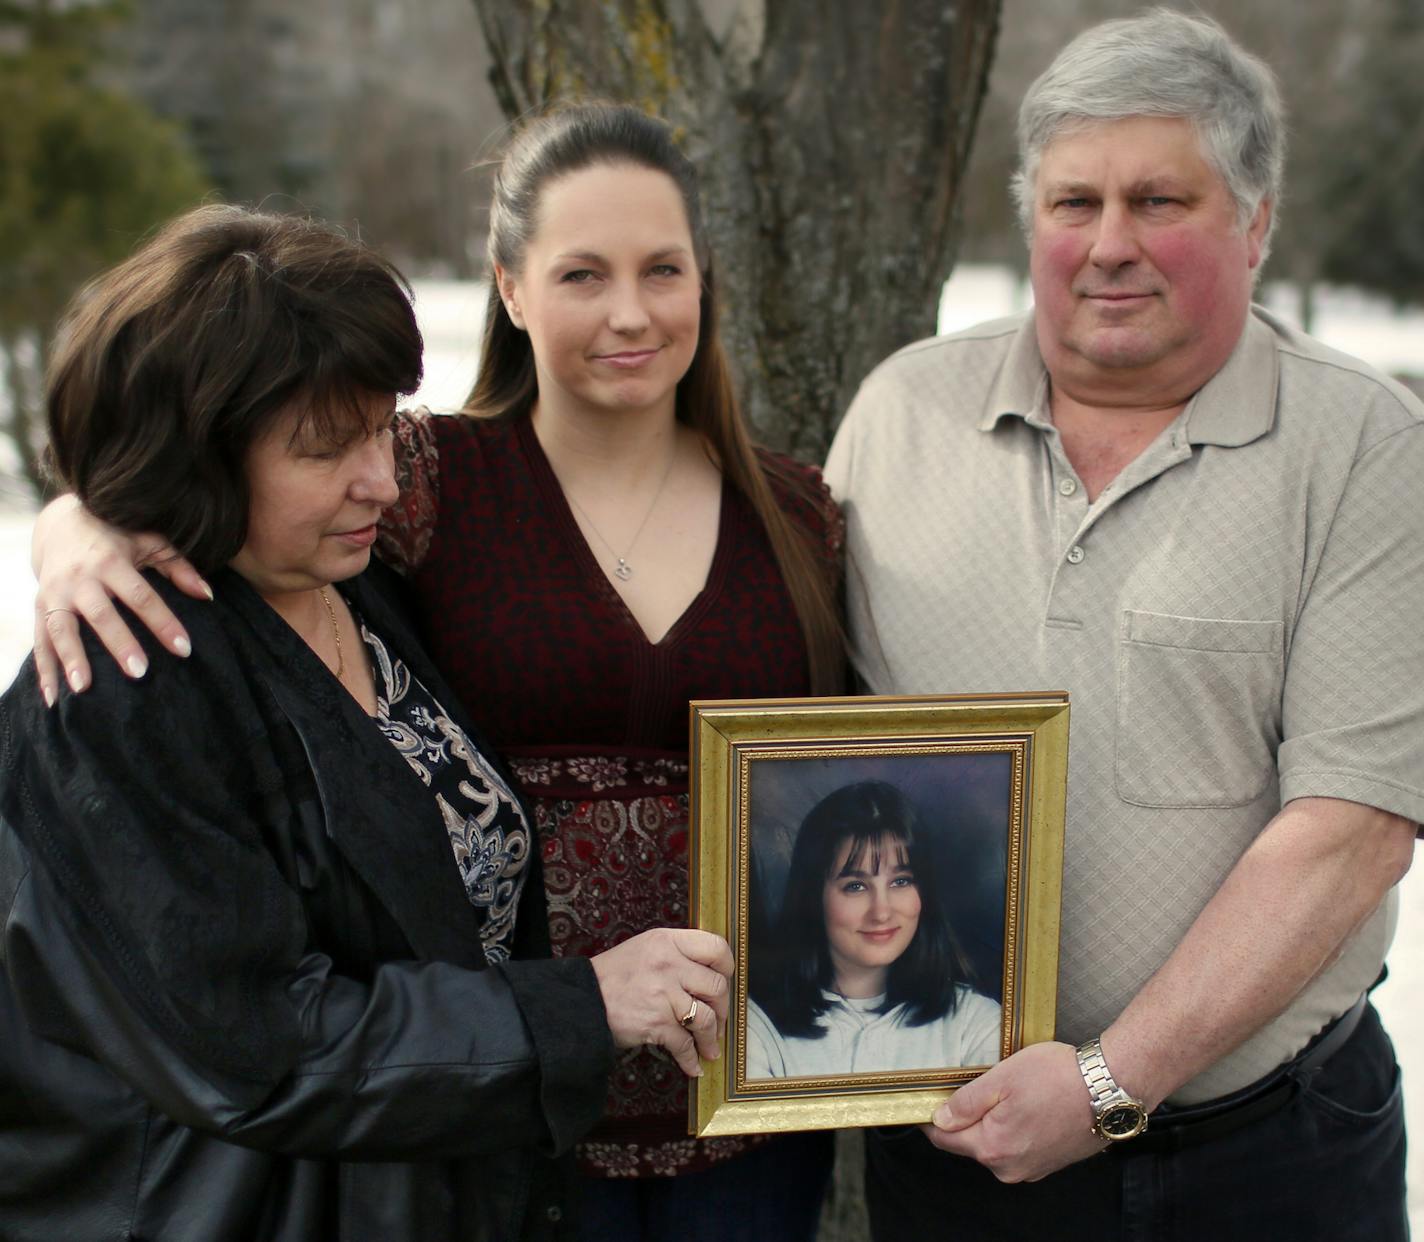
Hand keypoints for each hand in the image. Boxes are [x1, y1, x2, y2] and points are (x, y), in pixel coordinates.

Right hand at [32, 495, 210, 703]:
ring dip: (72, 659)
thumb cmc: (116, 537)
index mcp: (111, 562)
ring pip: (62, 628)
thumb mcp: (150, 542)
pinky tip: (54, 697)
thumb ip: (179, 567)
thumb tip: (208, 595)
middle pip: (101, 614)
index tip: (184, 649)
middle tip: (140, 672)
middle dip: (119, 643)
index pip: (141, 596)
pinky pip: (39, 641)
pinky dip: (44, 670)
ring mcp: (55, 594)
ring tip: (84, 688)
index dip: (163, 622)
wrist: (61, 525)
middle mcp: (80, 579)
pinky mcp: (39, 607)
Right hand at [590, 928, 732, 1077]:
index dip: (727, 968)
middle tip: (717, 1020)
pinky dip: (692, 1059)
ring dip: (710, 1037)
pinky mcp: (656, 1022)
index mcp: (668, 941)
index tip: (726, 981)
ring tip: (709, 1047)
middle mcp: (669, 964)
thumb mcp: (646, 949)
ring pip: (705, 1018)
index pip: (716, 947)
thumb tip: (711, 974)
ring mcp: (663, 994)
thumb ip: (677, 955)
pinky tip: (693, 1066)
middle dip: (722, 1009)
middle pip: (716, 986)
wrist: (582, 999)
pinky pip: (685, 1044)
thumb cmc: (615, 975)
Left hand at [921, 1041, 1104, 1181]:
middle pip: (970, 1143)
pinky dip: (1014, 1127)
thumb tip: (939, 1119)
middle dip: (965, 1117)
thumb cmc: (1059, 1078)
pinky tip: (1025, 1104)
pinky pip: (1017, 1146)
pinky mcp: (1049, 1163)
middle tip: (971, 1084)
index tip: (926, 1100)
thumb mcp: (1002, 1078)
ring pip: (995, 1144)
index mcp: (993, 1148)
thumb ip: (966, 1103)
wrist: (1110, 1088)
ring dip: (992, 1121)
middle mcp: (1010, 1167)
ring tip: (1005, 1091)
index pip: (944, 1139)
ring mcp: (1032, 1169)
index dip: (930, 1117)